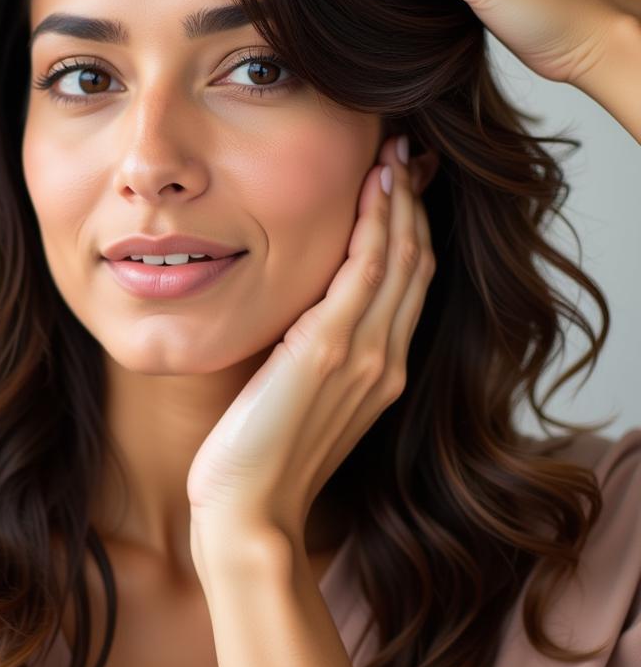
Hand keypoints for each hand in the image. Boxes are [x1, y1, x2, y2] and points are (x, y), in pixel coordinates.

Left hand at [186, 135, 437, 560]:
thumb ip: (314, 358)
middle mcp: (386, 360)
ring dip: (398, 202)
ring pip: (399, 258)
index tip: (399, 185)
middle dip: (411, 204)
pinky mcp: (331, 350)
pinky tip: (374, 190)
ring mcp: (366, 355)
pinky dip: (376, 226)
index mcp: (382, 373)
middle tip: (402, 152)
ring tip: (392, 155)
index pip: (407, 285)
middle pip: (414, 263)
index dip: (409, 231)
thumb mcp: (300, 400)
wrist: (250, 514)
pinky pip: (366, 271)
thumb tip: (301, 317)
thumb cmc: (262, 461)